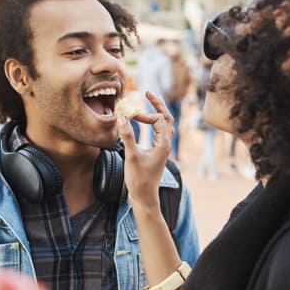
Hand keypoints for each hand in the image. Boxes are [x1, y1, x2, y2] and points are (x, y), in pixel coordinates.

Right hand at [117, 91, 174, 211]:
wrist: (144, 197)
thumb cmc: (139, 179)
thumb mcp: (132, 156)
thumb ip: (127, 135)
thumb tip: (122, 117)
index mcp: (163, 144)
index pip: (158, 120)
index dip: (144, 115)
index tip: (130, 117)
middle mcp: (166, 144)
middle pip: (167, 118)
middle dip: (158, 105)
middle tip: (149, 93)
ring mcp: (163, 149)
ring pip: (165, 125)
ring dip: (159, 112)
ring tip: (152, 101)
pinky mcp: (157, 153)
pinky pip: (160, 133)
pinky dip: (155, 123)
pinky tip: (147, 122)